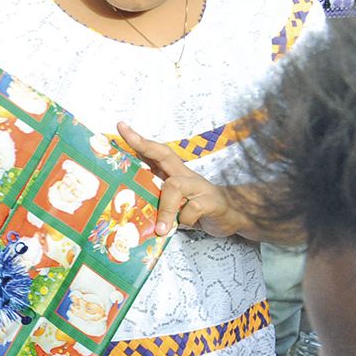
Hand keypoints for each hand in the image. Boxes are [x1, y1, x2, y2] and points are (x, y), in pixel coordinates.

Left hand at [119, 123, 250, 238]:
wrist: (233, 216)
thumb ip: (154, 201)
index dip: (138, 140)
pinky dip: (185, 219)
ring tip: (160, 229)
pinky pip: (193, 208)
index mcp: (173, 173)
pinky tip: (185, 225)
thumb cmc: (196, 209)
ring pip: (175, 186)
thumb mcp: (173, 203)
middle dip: (144, 145)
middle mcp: (185, 175)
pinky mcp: (212, 201)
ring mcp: (199, 186)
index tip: (121, 126)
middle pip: (165, 155)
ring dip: (165, 208)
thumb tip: (127, 208)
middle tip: (129, 138)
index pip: (155, 152)